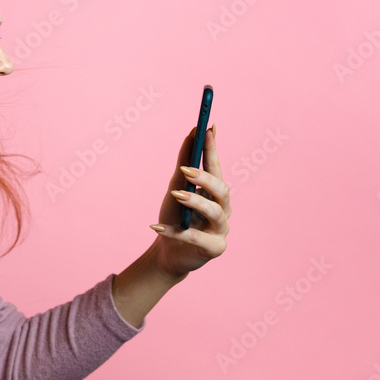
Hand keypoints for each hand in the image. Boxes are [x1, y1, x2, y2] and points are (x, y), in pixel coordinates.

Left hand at [150, 123, 230, 278]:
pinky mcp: (214, 248)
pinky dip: (175, 232)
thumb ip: (184, 163)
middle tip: (186, 170)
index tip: (209, 127)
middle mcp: (223, 209)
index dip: (213, 148)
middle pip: (222, 190)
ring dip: (195, 202)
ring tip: (175, 195)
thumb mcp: (175, 188)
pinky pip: (196, 238)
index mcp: (215, 192)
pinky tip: (155, 226)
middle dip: (205, 178)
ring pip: (216, 212)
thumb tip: (192, 133)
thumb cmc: (175, 217)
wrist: (168, 252)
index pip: (216, 167)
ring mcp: (221, 229)